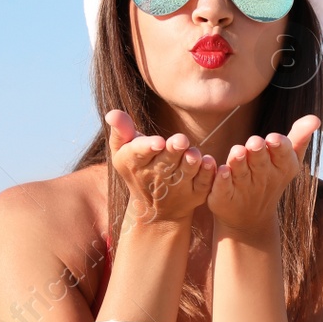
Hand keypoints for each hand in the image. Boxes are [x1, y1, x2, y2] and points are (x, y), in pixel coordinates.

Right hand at [105, 110, 216, 225]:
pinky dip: (207, 174)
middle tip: (181, 140)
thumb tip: (112, 112)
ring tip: (194, 154)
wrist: (155, 209)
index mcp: (136, 163)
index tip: (157, 142)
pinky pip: (203, 184)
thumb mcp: (123, 151)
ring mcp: (177, 187)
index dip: (148, 147)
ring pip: (185, 173)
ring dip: (191, 163)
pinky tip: (209, 162)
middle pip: (166, 162)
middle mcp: (156, 177)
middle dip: (174, 151)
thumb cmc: (138, 168)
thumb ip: (121, 131)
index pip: (139, 153)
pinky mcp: (195, 194)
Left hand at [206, 114, 320, 239]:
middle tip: (255, 142)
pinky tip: (218, 167)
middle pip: (260, 163)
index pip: (283, 156)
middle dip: (258, 152)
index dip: (279, 147)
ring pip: (240, 173)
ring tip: (237, 151)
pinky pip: (222, 187)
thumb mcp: (288, 160)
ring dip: (238, 162)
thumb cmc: (271, 178)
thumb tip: (315, 118)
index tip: (274, 138)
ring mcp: (243, 189)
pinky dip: (220, 179)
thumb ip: (299, 137)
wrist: (250, 218)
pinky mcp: (223, 197)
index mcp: (281, 168)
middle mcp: (262, 178)